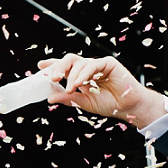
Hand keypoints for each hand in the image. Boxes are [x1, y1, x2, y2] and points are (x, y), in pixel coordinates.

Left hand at [37, 54, 166, 127]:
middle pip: (69, 60)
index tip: (40, 66)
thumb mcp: (83, 103)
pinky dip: (84, 73)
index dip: (52, 65)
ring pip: (79, 62)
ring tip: (70, 88)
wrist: (127, 107)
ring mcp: (97, 65)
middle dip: (58, 67)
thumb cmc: (108, 104)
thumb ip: (67, 99)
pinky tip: (79, 83)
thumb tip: (49, 98)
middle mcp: (87, 69)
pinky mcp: (108, 63)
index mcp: (80, 77)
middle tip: (51, 78)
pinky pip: (92, 65)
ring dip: (72, 75)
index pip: (64, 67)